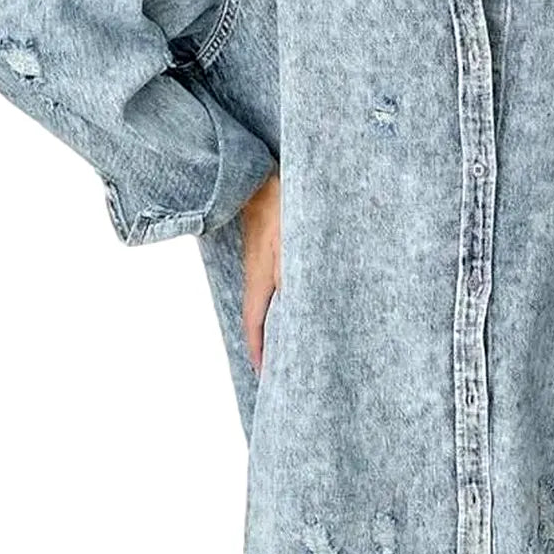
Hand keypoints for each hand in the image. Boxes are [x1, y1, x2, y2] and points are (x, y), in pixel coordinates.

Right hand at [240, 170, 280, 375]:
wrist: (262, 178)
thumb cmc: (280, 207)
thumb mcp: (292, 241)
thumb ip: (293, 274)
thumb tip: (297, 306)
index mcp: (260, 279)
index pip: (255, 324)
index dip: (260, 351)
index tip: (265, 375)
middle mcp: (259, 275)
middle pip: (261, 317)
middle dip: (269, 342)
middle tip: (281, 366)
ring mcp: (263, 263)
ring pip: (269, 301)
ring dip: (276, 321)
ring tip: (291, 340)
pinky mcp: (271, 251)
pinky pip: (276, 284)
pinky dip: (283, 300)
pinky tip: (295, 300)